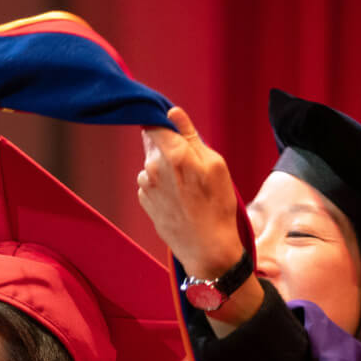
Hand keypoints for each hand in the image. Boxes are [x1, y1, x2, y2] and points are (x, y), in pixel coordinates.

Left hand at [136, 106, 247, 280]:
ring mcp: (145, 186)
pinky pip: (150, 183)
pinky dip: (161, 185)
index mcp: (173, 154)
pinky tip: (177, 198)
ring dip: (164, 168)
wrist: (206, 248)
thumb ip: (190, 136)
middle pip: (153, 143)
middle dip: (168, 147)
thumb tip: (173, 112)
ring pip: (152, 164)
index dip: (160, 121)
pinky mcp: (143, 201)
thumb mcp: (215, 165)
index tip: (169, 123)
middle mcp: (153, 168)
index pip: (153, 123)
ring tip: (186, 186)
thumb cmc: (217, 205)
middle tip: (190, 164)